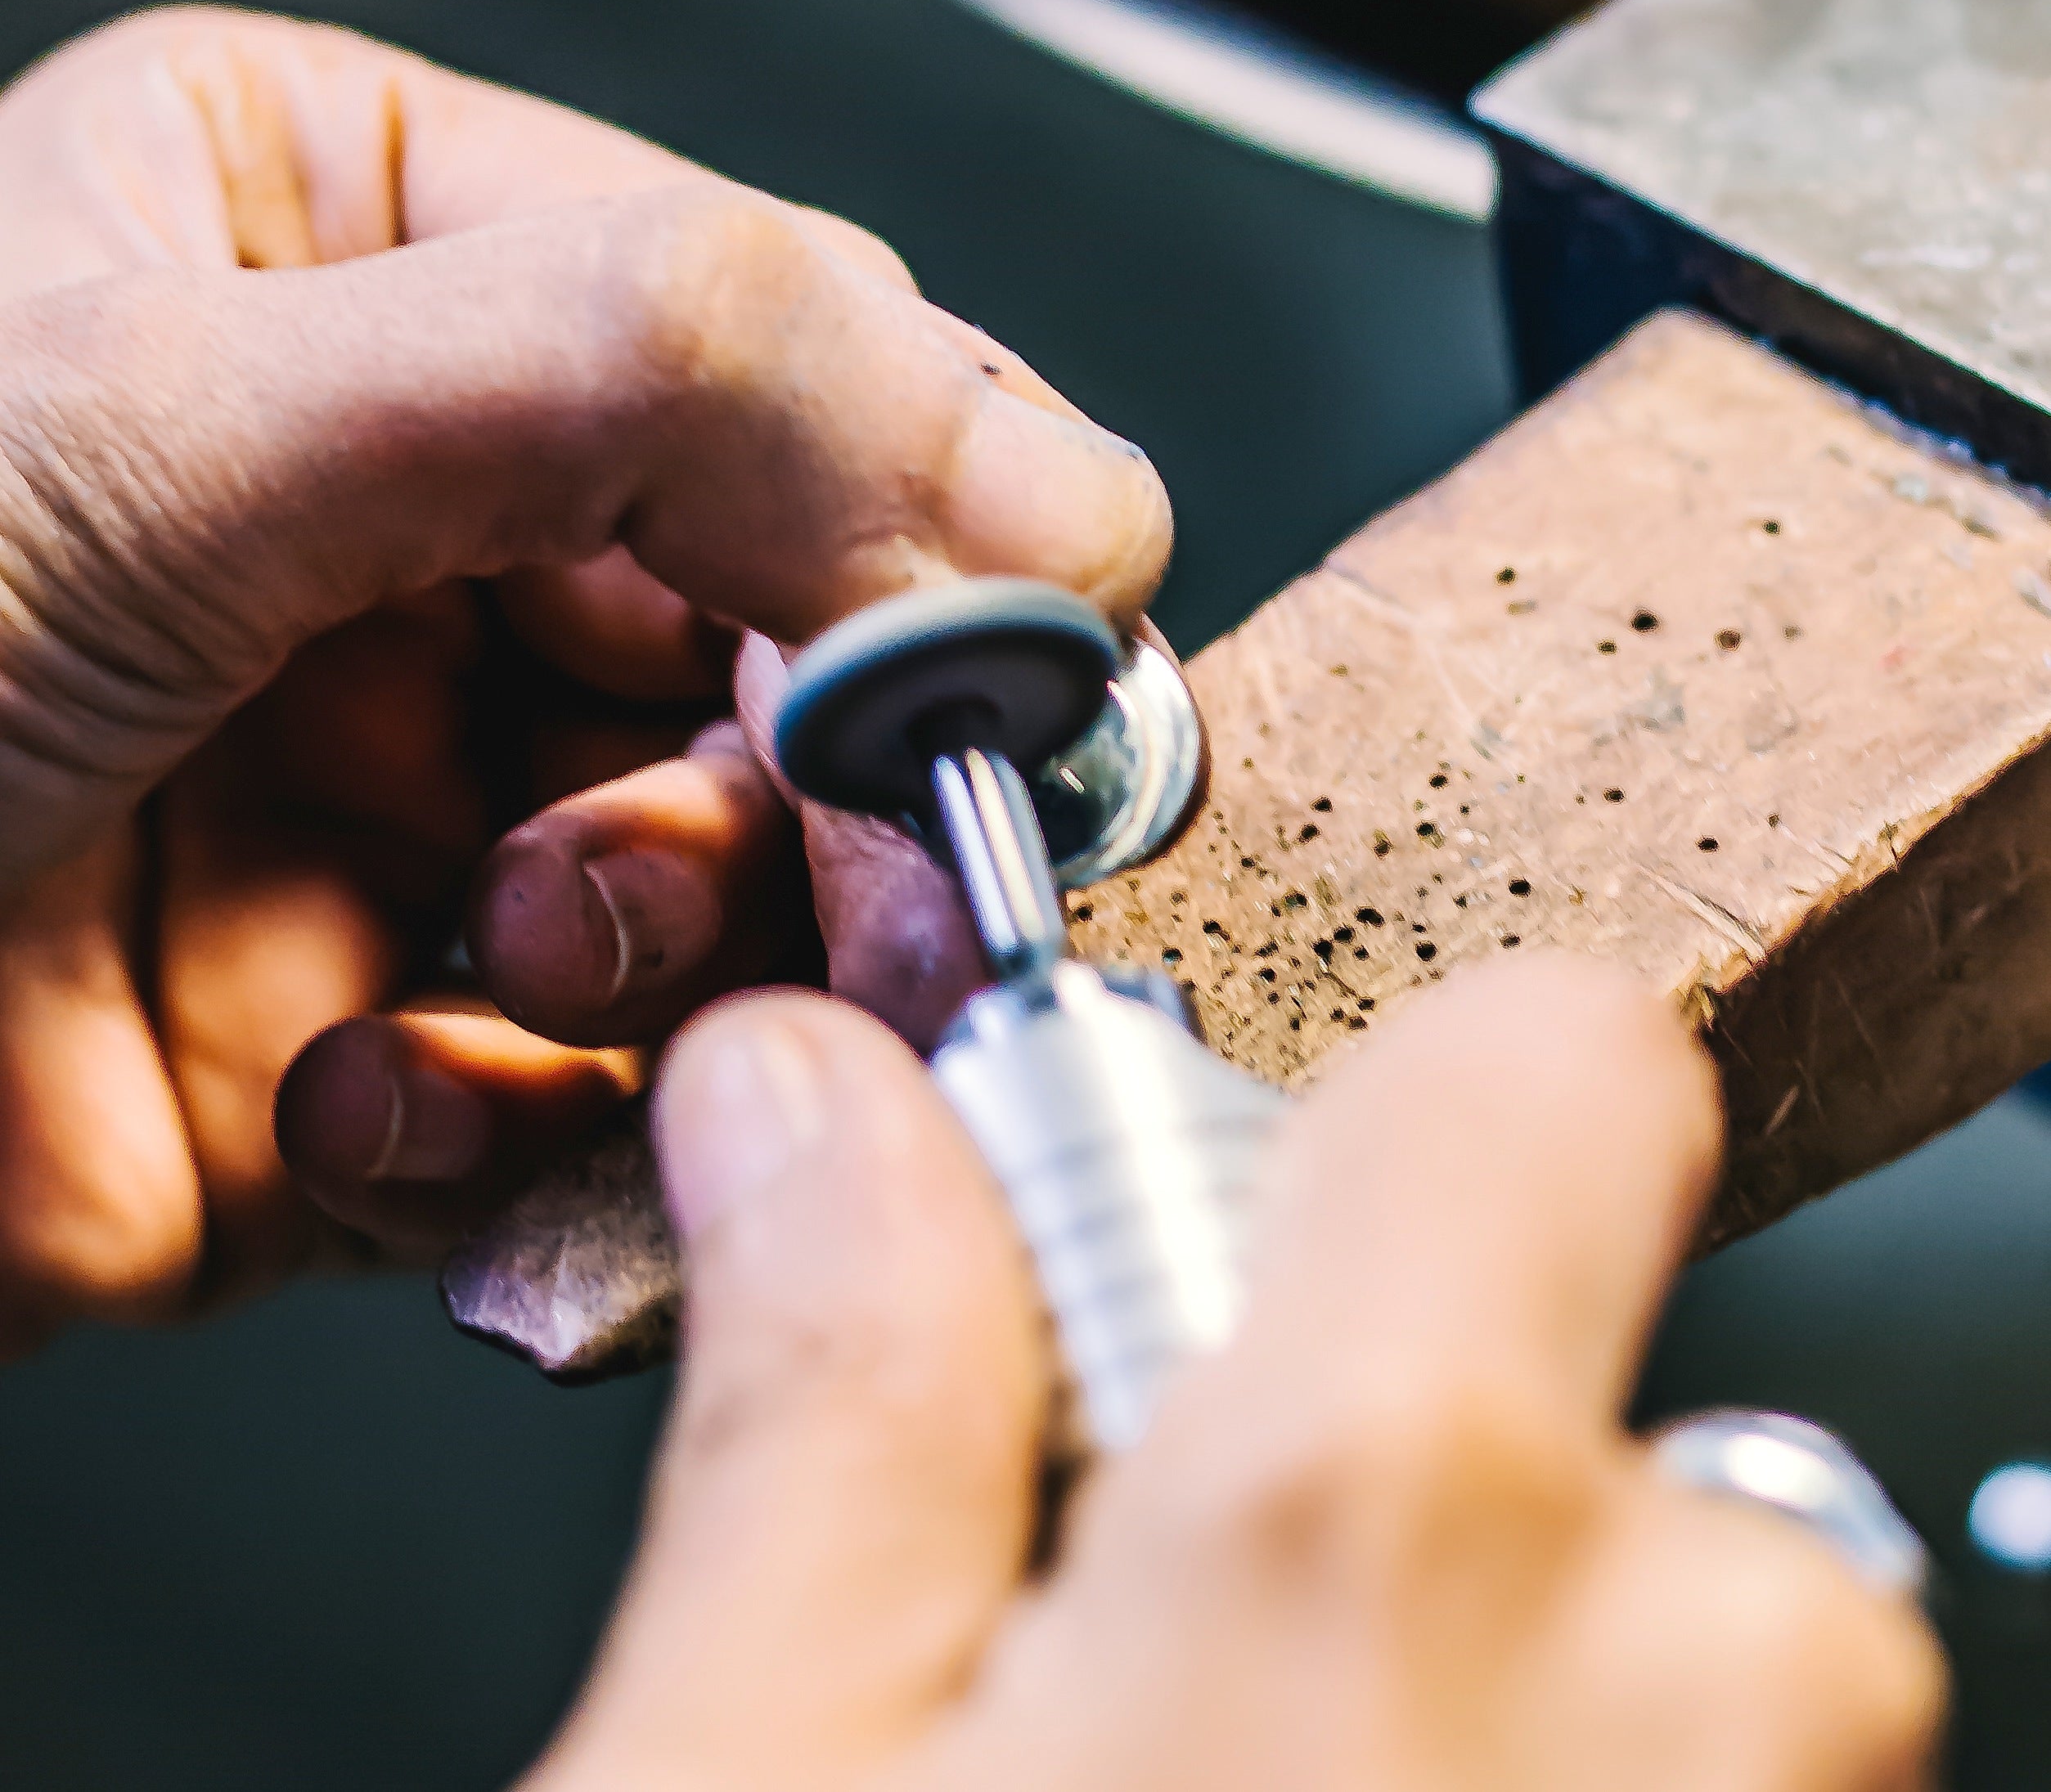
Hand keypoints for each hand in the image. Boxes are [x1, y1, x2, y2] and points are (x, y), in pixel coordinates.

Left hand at [0, 5, 1169, 1345]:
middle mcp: (428, 511)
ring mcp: (425, 771)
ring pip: (739, 868)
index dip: (935, 499)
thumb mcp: (172, 412)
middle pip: (802, 626)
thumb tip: (1048, 482)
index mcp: (378, 253)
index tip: (1017, 652)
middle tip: (852, 859)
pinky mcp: (408, 1009)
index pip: (791, 340)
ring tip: (515, 954)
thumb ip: (653, 367)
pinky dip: (518, 1106)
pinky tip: (350, 1088)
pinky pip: (601, 1070)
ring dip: (664, 940)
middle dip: (811, 768)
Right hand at [528, 958, 1942, 1791]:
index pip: (1552, 1063)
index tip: (1264, 1176)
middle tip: (1179, 1606)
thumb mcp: (728, 1781)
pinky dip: (1526, 1779)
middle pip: (1622, 1389)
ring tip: (1232, 1775)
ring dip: (1477, 1663)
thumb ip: (817, 1398)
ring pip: (1681, 1639)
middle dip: (1417, 1442)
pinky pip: (1693, 1788)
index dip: (1399, 1080)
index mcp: (1379, 1547)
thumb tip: (806, 1102)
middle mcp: (1679, 1705)